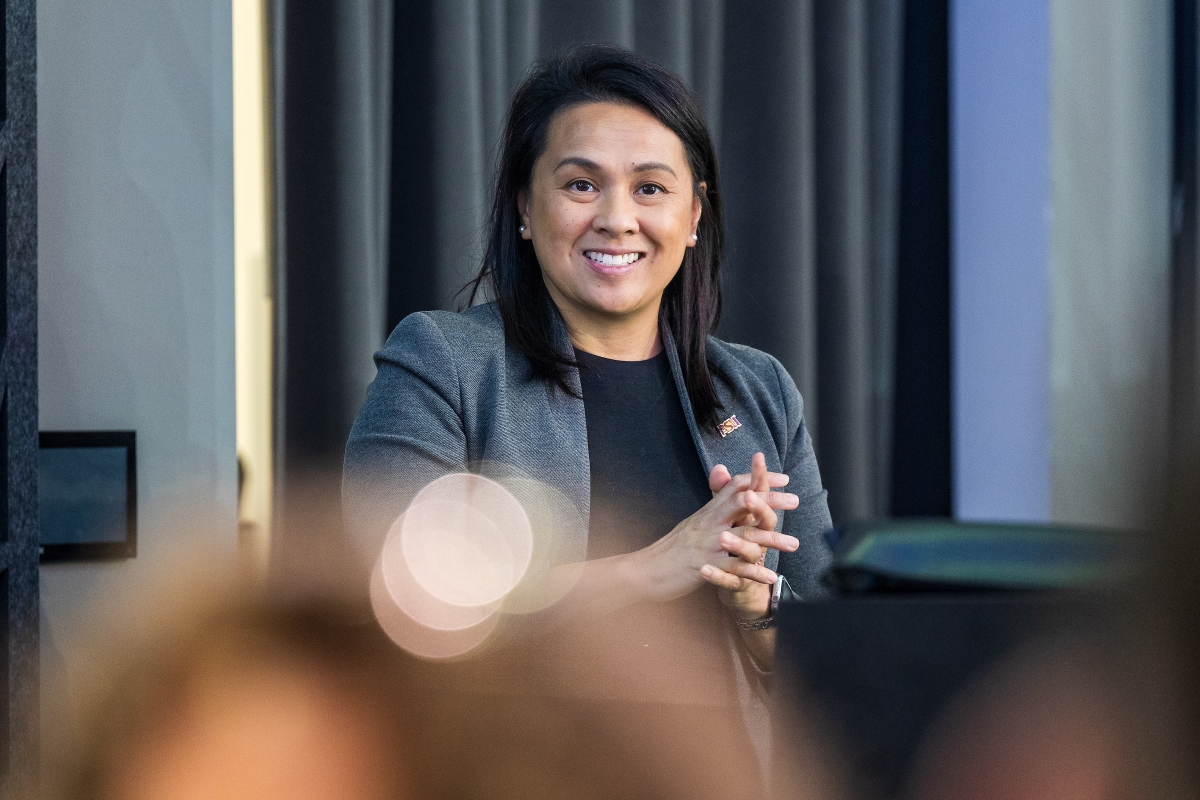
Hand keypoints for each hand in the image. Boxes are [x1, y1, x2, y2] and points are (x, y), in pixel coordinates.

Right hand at [628, 459, 799, 602]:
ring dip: (771, 539)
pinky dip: (753, 572)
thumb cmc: (673, 548)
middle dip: (771, 502)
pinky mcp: (704, 567)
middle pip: (744, 504)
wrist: (645, 570)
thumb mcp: (694, 521)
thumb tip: (723, 477)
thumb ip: (714, 503)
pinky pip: (734, 569)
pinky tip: (771, 576)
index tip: (783, 478)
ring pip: (744, 537)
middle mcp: (709, 523)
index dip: (760, 479)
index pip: (736, 487)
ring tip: (794, 543)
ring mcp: (707, 544)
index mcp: (708, 511)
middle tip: (796, 500)